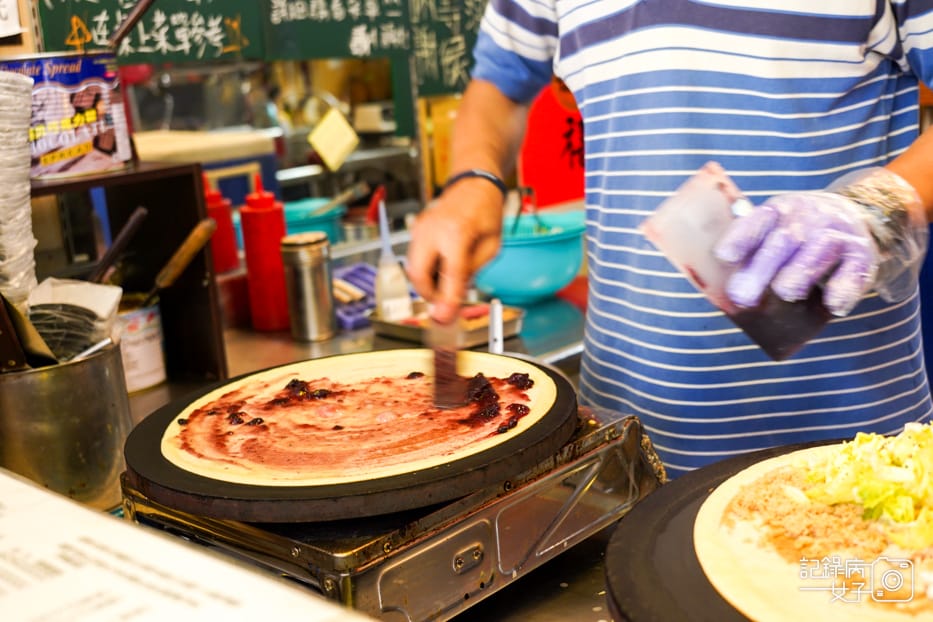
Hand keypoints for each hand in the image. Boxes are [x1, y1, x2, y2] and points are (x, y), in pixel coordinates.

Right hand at [406, 178, 505, 322]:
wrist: (472, 185)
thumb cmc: (485, 213)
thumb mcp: (491, 247)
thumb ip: (472, 272)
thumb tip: (454, 297)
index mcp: (457, 232)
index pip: (450, 275)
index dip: (447, 300)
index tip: (444, 318)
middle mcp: (432, 230)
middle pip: (418, 274)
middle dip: (429, 294)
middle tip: (444, 301)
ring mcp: (420, 229)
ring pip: (412, 269)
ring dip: (427, 282)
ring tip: (447, 280)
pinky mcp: (415, 230)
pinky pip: (415, 259)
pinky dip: (426, 269)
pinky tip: (441, 267)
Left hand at [714, 168, 926, 316]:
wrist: (853, 216)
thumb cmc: (798, 234)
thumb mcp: (775, 230)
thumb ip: (751, 251)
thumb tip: (725, 290)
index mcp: (781, 209)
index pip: (759, 220)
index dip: (742, 237)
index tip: (724, 257)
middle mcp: (810, 216)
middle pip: (785, 239)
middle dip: (763, 267)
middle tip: (743, 295)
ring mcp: (838, 232)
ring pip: (820, 248)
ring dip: (801, 271)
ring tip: (785, 293)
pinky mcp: (862, 254)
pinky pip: (854, 270)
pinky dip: (844, 288)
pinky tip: (833, 307)